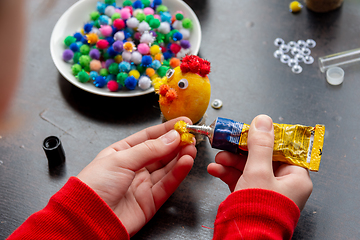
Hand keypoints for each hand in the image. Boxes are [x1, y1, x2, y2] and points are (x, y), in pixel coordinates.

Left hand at [77, 117, 196, 235]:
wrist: (87, 219)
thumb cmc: (94, 186)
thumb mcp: (121, 159)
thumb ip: (149, 149)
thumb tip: (172, 137)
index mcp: (122, 153)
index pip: (148, 137)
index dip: (166, 130)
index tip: (183, 122)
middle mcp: (134, 167)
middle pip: (160, 152)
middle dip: (176, 143)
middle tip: (191, 135)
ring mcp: (142, 184)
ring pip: (166, 168)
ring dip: (180, 157)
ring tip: (191, 147)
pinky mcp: (150, 201)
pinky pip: (167, 184)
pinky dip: (178, 173)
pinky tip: (186, 162)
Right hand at [207, 114, 312, 209]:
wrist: (243, 238)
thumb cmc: (258, 211)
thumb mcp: (258, 171)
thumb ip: (260, 145)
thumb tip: (263, 121)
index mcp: (295, 178)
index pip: (284, 148)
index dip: (267, 137)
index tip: (252, 129)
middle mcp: (283, 184)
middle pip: (262, 157)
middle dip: (241, 150)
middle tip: (229, 141)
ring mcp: (266, 191)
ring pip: (248, 167)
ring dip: (231, 161)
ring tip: (218, 158)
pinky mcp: (251, 197)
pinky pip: (240, 179)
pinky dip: (227, 173)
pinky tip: (215, 170)